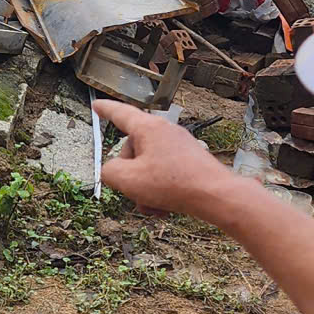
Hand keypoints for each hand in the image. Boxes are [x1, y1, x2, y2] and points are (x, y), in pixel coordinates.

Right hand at [95, 100, 240, 220]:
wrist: (215, 195)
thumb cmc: (176, 184)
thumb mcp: (128, 180)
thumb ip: (109, 172)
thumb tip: (112, 171)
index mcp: (148, 128)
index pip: (120, 113)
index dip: (105, 110)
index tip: (98, 106)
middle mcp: (165, 131)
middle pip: (133, 150)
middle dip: (129, 174)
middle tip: (134, 191)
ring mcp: (179, 145)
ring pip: (148, 166)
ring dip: (145, 188)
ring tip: (153, 204)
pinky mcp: (189, 160)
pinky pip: (164, 173)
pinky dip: (160, 190)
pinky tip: (164, 207)